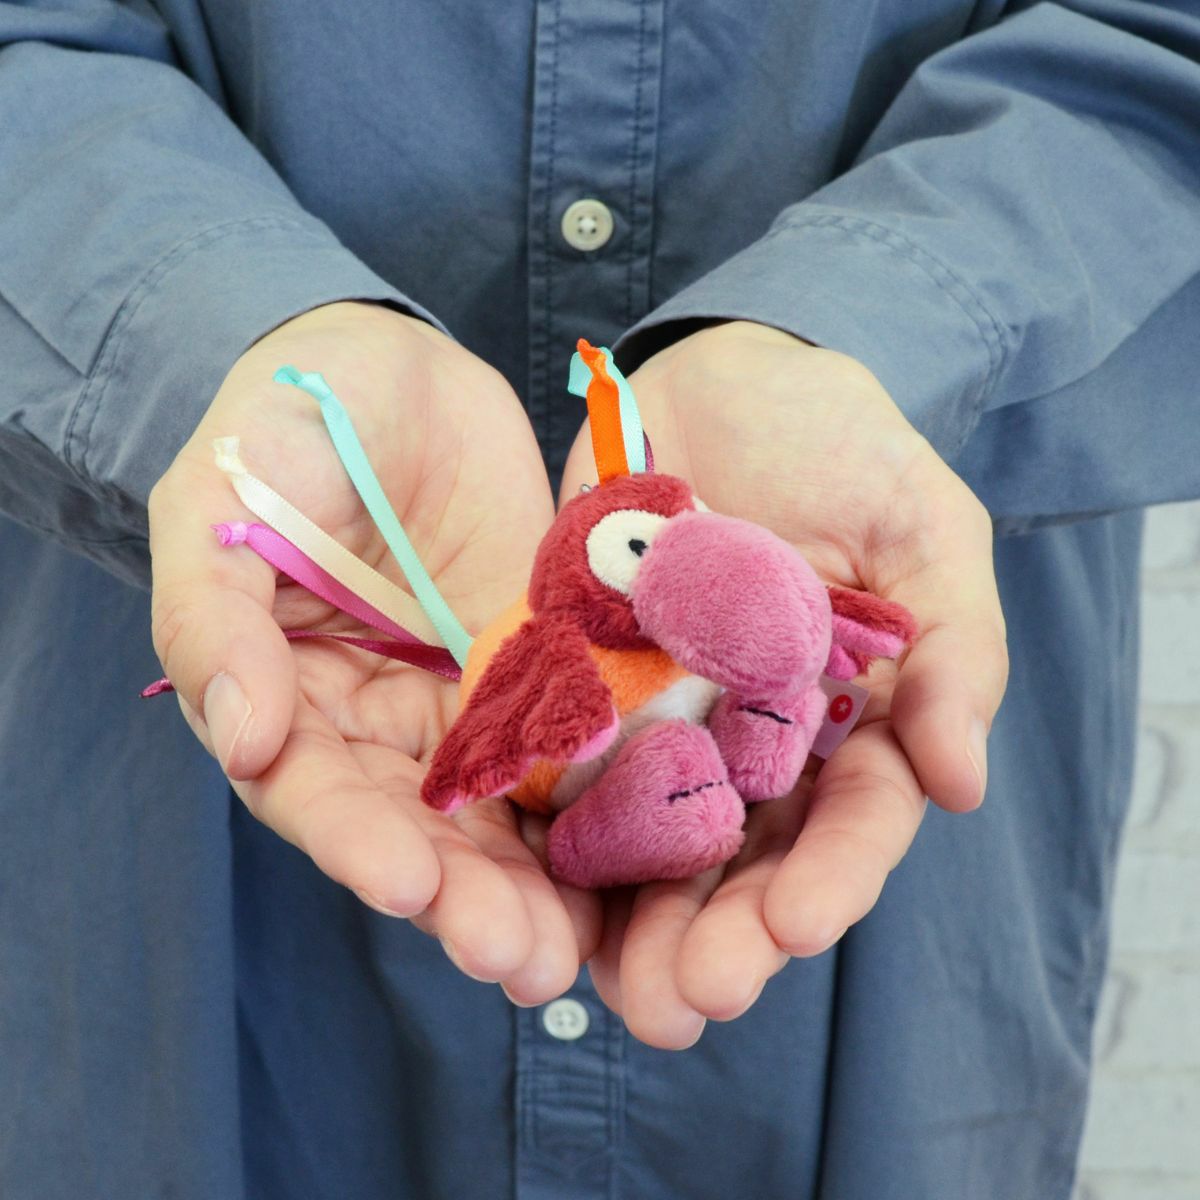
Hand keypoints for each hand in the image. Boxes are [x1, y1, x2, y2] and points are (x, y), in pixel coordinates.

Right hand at [149, 302, 599, 1002]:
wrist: (393, 371)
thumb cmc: (285, 425)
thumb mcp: (217, 505)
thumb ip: (214, 617)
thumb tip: (238, 740)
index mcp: (288, 698)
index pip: (317, 792)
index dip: (358, 844)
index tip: (410, 886)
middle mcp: (376, 723)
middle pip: (417, 829)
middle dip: (465, 898)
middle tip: (520, 961)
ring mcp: (463, 703)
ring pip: (499, 811)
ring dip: (534, 884)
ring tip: (570, 951)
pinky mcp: (538, 672)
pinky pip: (569, 743)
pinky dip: (599, 801)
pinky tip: (638, 856)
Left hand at [559, 321, 1007, 1046]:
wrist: (717, 373)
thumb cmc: (838, 441)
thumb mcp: (925, 531)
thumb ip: (956, 652)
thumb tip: (962, 785)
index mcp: (846, 719)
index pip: (848, 821)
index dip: (829, 880)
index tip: (797, 926)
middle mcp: (752, 740)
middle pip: (743, 859)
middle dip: (721, 934)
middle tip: (686, 1000)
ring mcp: (663, 720)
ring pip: (652, 842)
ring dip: (632, 920)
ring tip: (614, 991)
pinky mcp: (582, 687)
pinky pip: (564, 770)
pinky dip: (549, 835)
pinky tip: (529, 892)